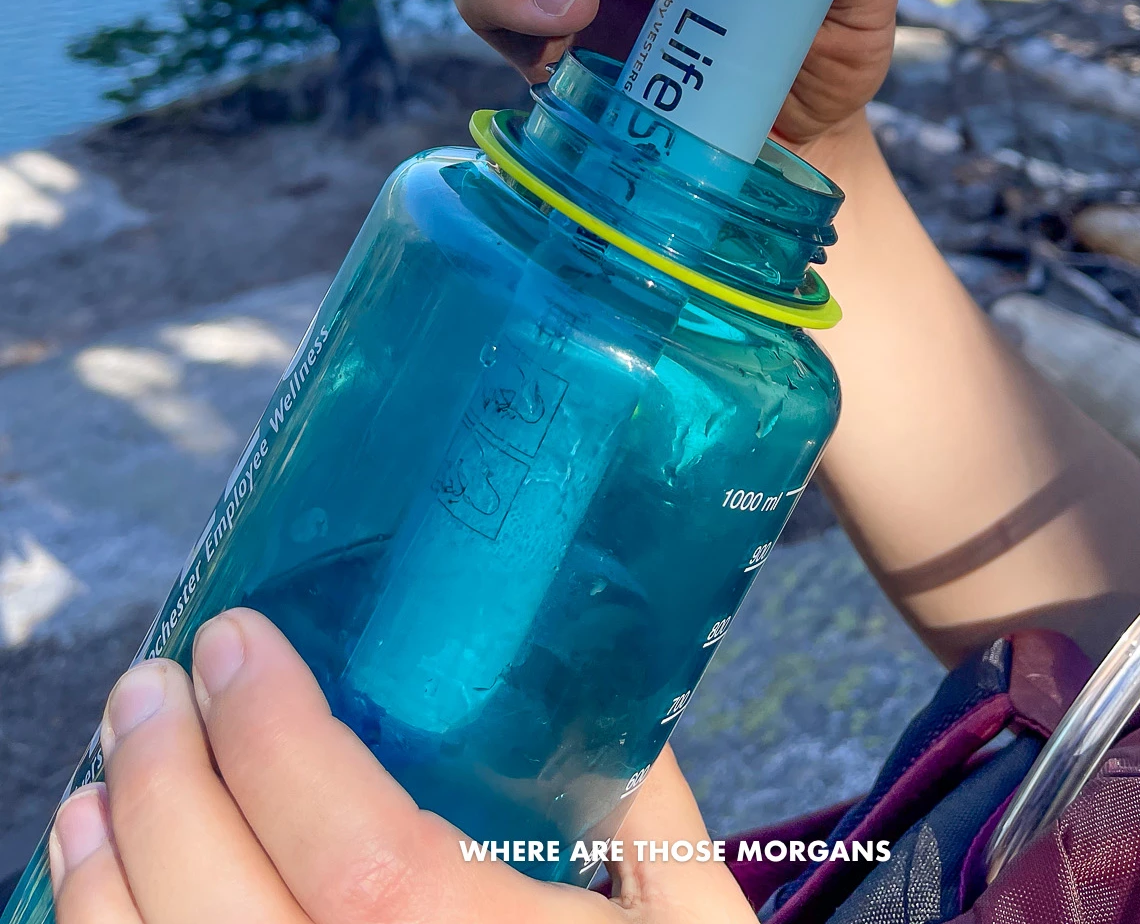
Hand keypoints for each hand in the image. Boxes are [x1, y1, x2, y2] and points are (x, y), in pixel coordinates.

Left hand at [50, 609, 753, 923]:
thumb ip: (648, 817)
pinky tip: (105, 906)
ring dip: (105, 889)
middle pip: (232, 923)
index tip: (235, 639)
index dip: (278, 738)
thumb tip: (583, 692)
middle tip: (147, 688)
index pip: (366, 859)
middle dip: (167, 787)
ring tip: (95, 792)